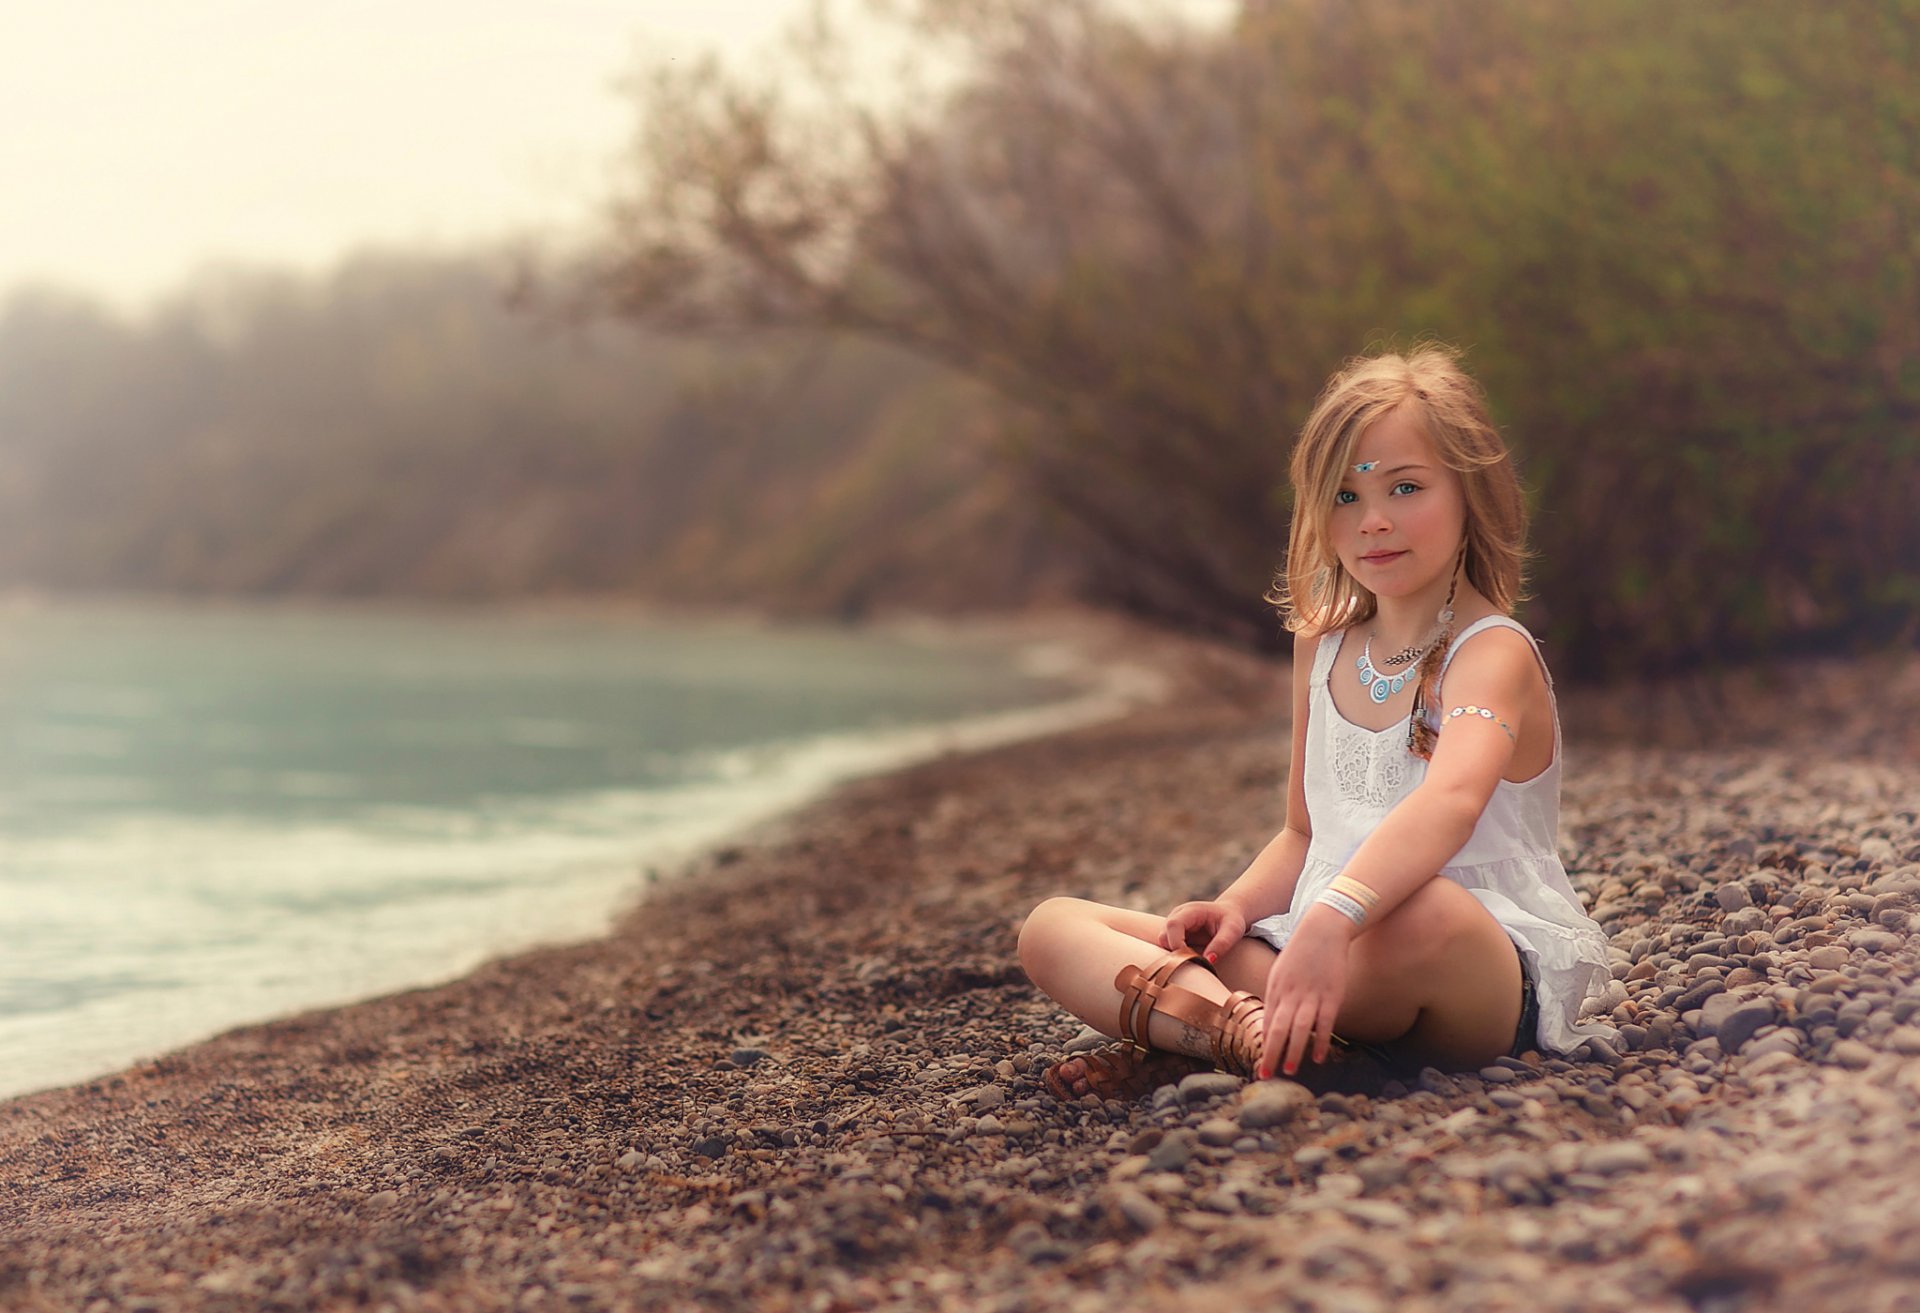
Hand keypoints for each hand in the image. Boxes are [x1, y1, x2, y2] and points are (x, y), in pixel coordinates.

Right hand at [1159, 900, 1246, 963]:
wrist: (1229, 913)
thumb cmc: (1232, 920)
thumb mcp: (1233, 931)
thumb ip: (1221, 944)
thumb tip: (1208, 961)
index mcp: (1190, 911)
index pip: (1173, 925)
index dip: (1177, 944)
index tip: (1191, 959)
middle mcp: (1177, 916)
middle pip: (1163, 936)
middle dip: (1175, 953)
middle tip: (1194, 963)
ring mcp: (1173, 925)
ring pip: (1162, 943)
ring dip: (1174, 955)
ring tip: (1194, 961)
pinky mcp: (1174, 934)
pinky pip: (1167, 947)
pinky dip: (1175, 956)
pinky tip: (1190, 960)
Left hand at [1258, 907, 1355, 1077]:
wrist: (1323, 929)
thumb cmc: (1301, 953)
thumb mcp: (1281, 972)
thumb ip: (1277, 998)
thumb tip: (1273, 1024)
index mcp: (1275, 988)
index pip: (1266, 1022)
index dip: (1261, 1045)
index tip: (1258, 1065)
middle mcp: (1290, 993)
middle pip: (1277, 1029)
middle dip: (1270, 1054)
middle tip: (1265, 1076)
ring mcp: (1311, 994)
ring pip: (1299, 1029)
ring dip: (1293, 1052)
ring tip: (1288, 1071)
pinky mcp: (1332, 994)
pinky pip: (1325, 1022)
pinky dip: (1320, 1041)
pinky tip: (1317, 1057)